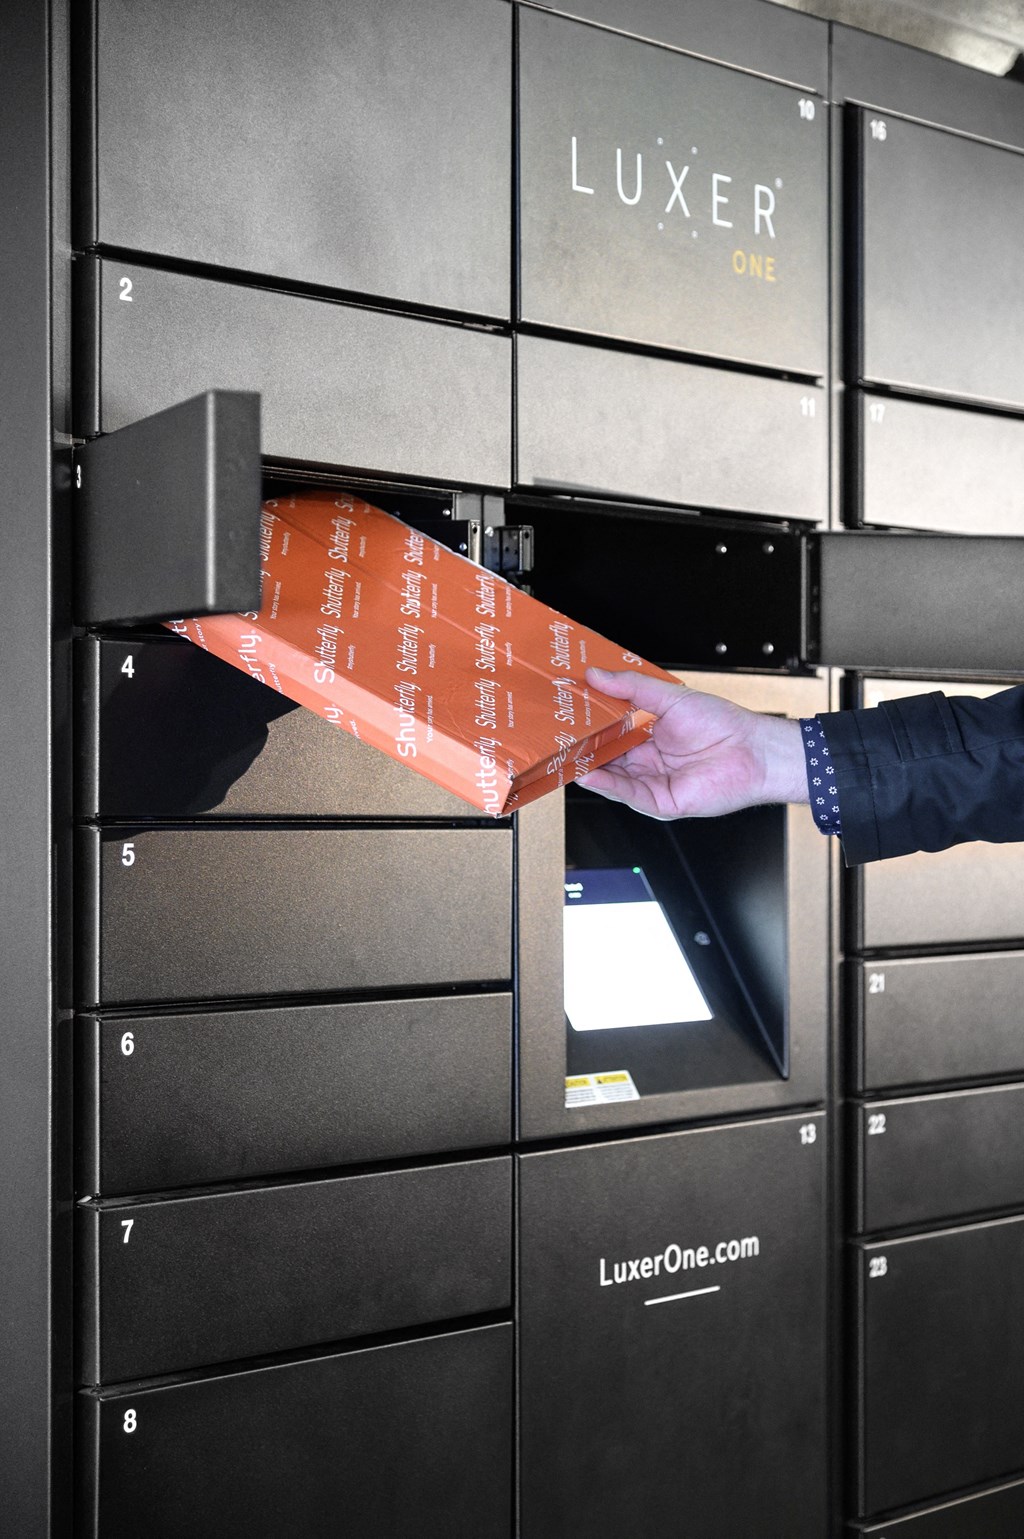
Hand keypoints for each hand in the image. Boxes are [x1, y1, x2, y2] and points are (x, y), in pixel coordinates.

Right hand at [580, 668, 808, 819]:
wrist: (755, 752)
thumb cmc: (723, 724)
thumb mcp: (670, 696)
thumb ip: (631, 686)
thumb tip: (597, 674)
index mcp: (648, 733)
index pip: (607, 729)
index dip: (586, 721)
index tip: (565, 709)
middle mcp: (647, 759)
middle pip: (605, 755)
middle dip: (580, 746)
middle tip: (555, 735)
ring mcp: (652, 782)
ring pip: (611, 776)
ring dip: (588, 767)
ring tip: (565, 755)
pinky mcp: (661, 802)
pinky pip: (629, 794)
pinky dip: (608, 786)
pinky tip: (591, 775)